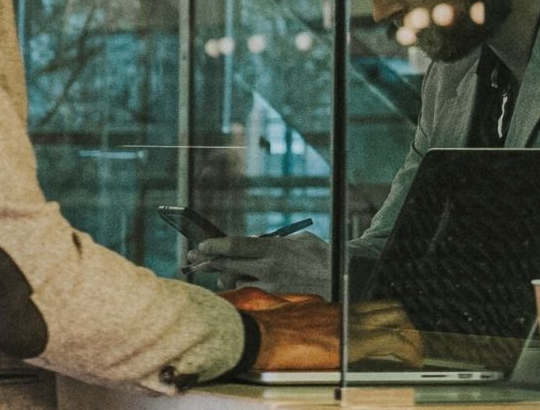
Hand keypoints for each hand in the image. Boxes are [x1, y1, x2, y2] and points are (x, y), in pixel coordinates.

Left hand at [188, 234, 329, 293]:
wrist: (346, 276)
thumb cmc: (320, 255)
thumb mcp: (297, 240)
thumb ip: (271, 243)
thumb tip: (250, 245)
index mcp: (274, 248)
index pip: (234, 246)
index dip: (213, 246)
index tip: (201, 245)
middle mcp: (270, 268)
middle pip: (228, 264)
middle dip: (207, 261)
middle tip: (193, 259)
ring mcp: (272, 286)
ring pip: (235, 282)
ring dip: (224, 276)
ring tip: (218, 270)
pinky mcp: (276, 299)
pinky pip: (250, 294)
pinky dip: (240, 288)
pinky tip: (235, 284)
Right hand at [228, 289, 423, 371]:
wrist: (254, 337)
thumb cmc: (255, 330)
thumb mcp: (266, 309)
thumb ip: (281, 308)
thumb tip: (279, 305)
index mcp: (320, 307)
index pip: (358, 308)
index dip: (374, 321)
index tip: (377, 334)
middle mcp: (339, 310)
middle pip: (385, 307)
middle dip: (402, 324)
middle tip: (408, 344)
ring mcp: (348, 323)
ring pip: (396, 318)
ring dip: (410, 337)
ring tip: (414, 354)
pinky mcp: (354, 341)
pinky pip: (394, 341)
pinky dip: (408, 352)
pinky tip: (411, 363)